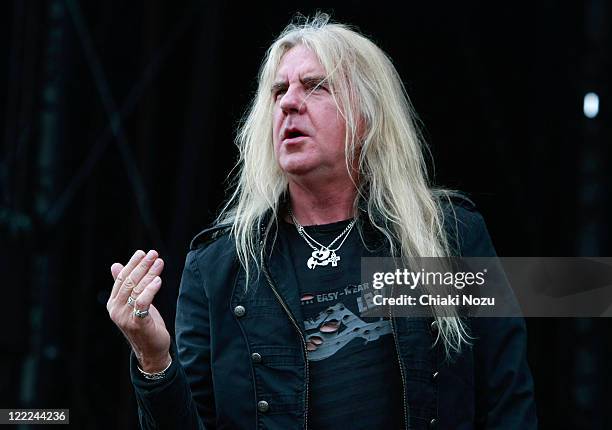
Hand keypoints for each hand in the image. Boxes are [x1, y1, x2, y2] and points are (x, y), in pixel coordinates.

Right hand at [107, 249, 170, 371]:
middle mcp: (116, 310)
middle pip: (129, 281)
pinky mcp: (137, 324)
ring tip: (160, 262)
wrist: (152, 350)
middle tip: (154, 253)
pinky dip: (150, 290)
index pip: (121, 278)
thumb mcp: (134, 302)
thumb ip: (126, 286)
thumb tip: (114, 265)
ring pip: (137, 290)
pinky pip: (142, 302)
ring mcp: (125, 317)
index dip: (132, 264)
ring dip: (149, 274)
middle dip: (142, 265)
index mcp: (113, 303)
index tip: (143, 253)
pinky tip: (158, 280)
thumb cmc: (144, 324)